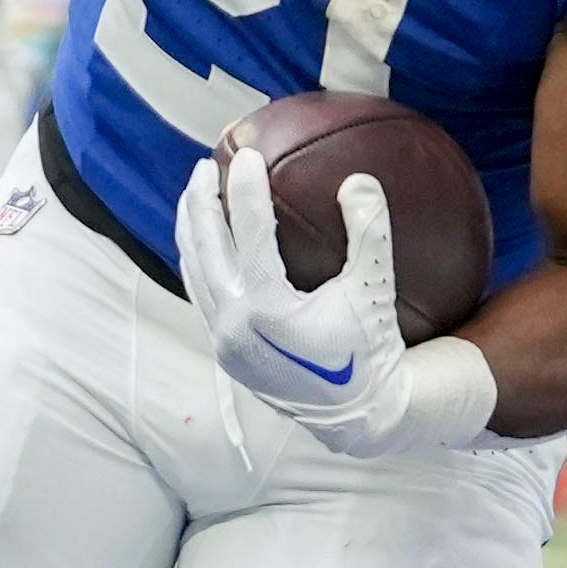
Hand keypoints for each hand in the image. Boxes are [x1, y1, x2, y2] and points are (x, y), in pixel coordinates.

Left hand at [173, 141, 493, 456]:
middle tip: (208, 163)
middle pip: (204, 246)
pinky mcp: (222, 349)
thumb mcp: (374, 290)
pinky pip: (198, 291)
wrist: (355, 413)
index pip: (247, 232)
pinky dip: (197, 258)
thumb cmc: (369, 349)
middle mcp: (234, 324)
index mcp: (268, 309)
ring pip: (193, 269)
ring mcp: (222, 339)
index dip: (244, 188)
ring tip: (198, 192)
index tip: (247, 154)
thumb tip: (358, 179)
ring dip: (192, 227)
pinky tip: (205, 237)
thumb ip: (370, 232)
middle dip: (201, 199)